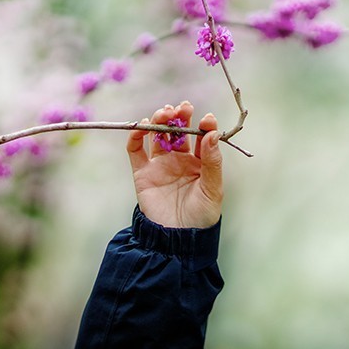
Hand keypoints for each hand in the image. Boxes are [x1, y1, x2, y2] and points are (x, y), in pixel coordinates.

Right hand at [126, 101, 222, 228]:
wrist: (178, 239)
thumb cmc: (201, 216)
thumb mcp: (213, 189)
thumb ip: (212, 161)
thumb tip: (212, 134)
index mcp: (199, 163)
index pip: (201, 137)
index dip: (203, 126)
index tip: (206, 119)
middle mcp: (179, 160)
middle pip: (177, 131)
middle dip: (180, 116)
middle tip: (183, 108)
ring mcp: (160, 165)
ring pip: (157, 136)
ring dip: (160, 120)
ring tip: (165, 113)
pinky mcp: (142, 174)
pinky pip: (135, 151)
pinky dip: (135, 136)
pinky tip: (142, 126)